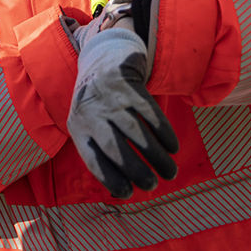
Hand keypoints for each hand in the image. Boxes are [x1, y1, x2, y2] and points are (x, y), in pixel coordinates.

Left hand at [68, 29, 178, 198]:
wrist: (102, 57)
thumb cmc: (97, 104)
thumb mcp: (88, 123)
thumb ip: (100, 151)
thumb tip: (121, 193)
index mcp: (78, 127)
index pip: (92, 158)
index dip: (110, 178)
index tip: (129, 193)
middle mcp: (91, 112)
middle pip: (114, 147)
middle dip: (135, 170)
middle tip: (153, 185)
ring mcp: (110, 97)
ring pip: (136, 132)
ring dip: (155, 155)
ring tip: (170, 172)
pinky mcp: (129, 85)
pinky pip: (149, 112)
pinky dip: (163, 131)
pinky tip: (173, 147)